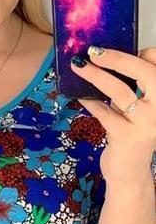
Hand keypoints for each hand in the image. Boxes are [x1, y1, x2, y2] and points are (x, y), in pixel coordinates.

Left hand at [72, 45, 155, 183]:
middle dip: (117, 58)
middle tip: (94, 51)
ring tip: (79, 67)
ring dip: (96, 76)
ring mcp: (145, 123)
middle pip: (144, 73)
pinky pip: (104, 112)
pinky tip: (79, 95)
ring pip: (120, 91)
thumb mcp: (137, 111)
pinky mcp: (126, 136)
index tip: (121, 49)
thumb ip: (132, 90)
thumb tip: (108, 62)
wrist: (131, 174)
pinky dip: (90, 101)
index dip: (143, 53)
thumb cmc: (132, 137)